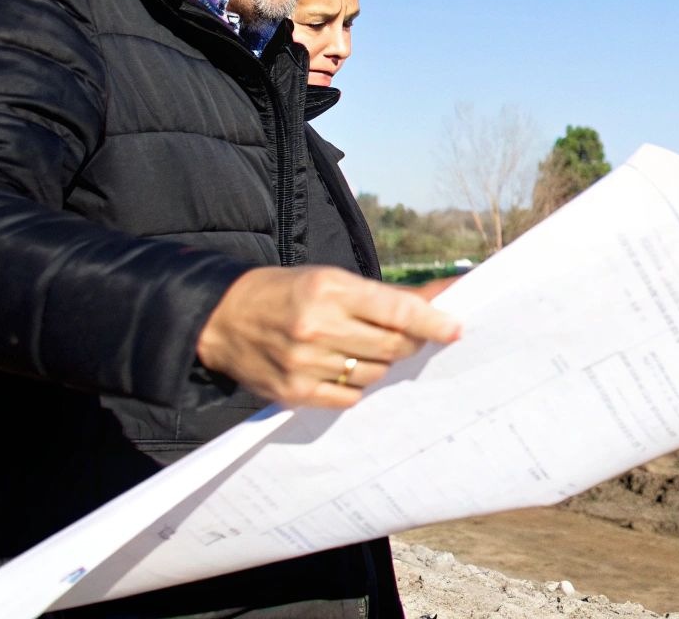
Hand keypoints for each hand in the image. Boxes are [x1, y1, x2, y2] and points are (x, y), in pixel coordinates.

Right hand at [196, 265, 461, 407]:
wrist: (222, 318)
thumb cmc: (287, 292)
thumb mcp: (332, 280)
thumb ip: (384, 296)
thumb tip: (441, 297)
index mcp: (330, 290)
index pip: (397, 310)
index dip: (432, 321)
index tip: (455, 329)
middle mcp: (318, 327)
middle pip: (392, 346)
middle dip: (409, 343)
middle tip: (408, 337)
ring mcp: (304, 363)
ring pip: (374, 374)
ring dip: (380, 364)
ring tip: (359, 349)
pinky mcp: (293, 393)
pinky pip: (349, 398)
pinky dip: (354, 386)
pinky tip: (339, 369)